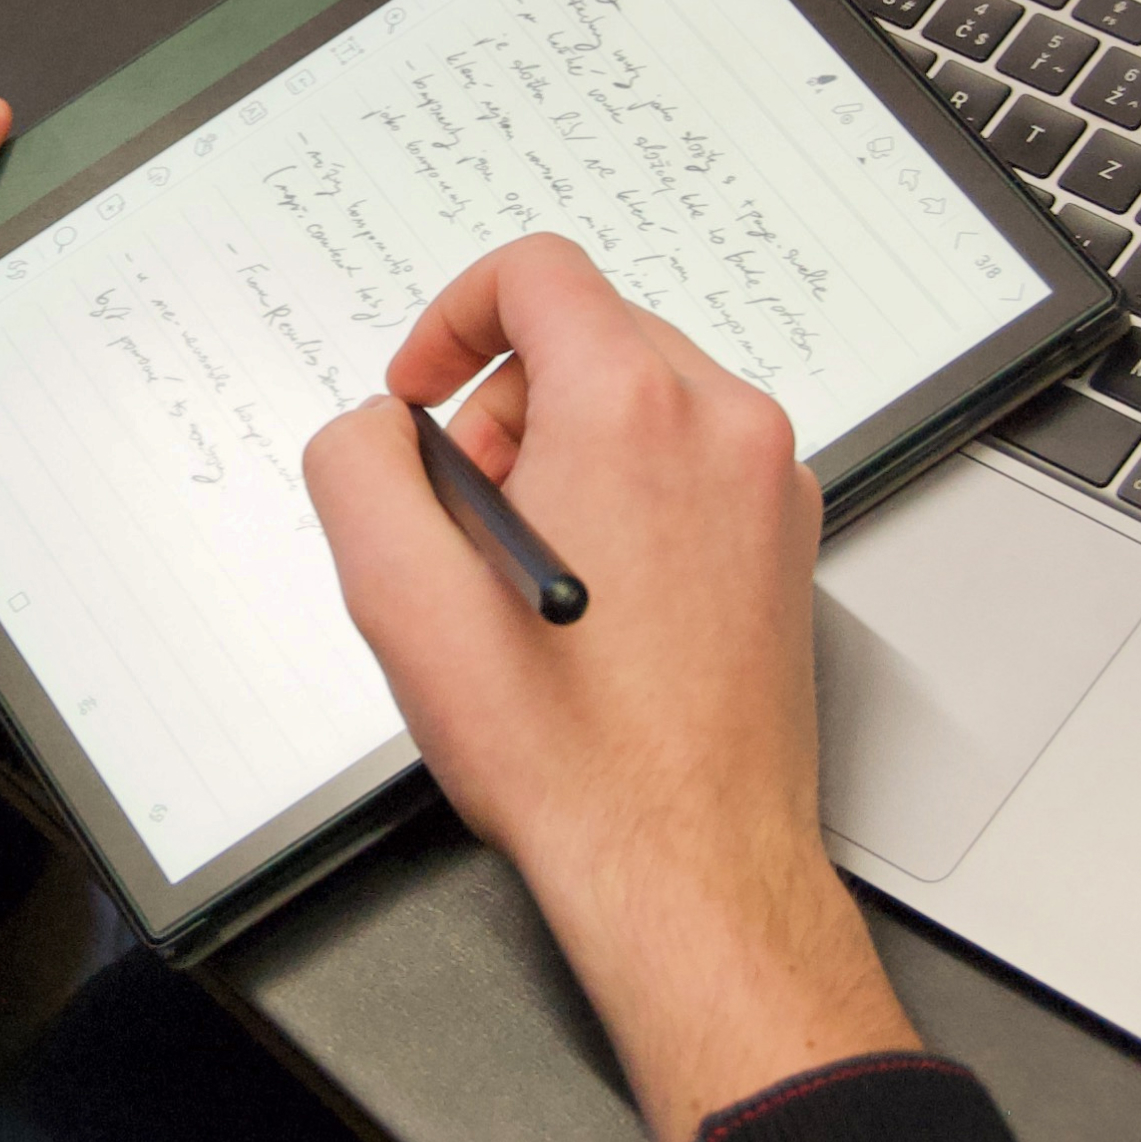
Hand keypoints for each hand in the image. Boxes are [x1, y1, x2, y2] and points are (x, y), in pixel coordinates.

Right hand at [302, 233, 914, 1141]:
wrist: (688, 868)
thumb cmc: (573, 753)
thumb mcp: (398, 593)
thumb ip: (356, 462)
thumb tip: (376, 428)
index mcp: (632, 410)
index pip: (536, 273)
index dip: (451, 319)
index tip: (420, 393)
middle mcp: (721, 428)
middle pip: (586, 334)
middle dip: (501, 404)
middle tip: (463, 507)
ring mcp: (768, 485)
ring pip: (638, 397)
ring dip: (561, 451)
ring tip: (522, 565)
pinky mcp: (784, 540)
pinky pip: (686, 461)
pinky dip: (622, 493)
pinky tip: (584, 596)